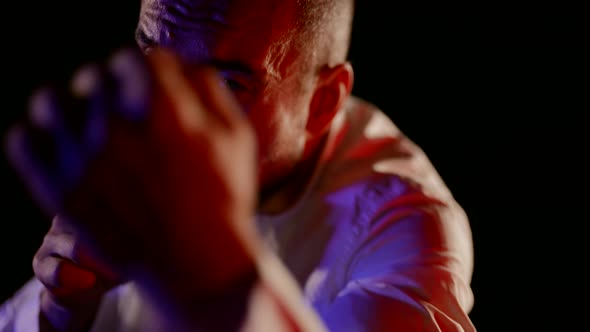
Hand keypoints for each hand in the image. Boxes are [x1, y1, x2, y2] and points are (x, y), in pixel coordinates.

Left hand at [5, 47, 260, 316]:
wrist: (197, 263)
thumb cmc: (223, 198)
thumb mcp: (238, 136)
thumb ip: (209, 88)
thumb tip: (180, 67)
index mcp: (164, 107)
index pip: (137, 58)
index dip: (148, 70)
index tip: (150, 86)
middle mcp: (117, 125)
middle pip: (96, 75)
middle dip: (114, 87)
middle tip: (124, 110)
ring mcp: (82, 158)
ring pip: (52, 101)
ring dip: (72, 105)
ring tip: (88, 124)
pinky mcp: (59, 189)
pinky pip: (24, 140)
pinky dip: (40, 136)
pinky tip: (66, 148)